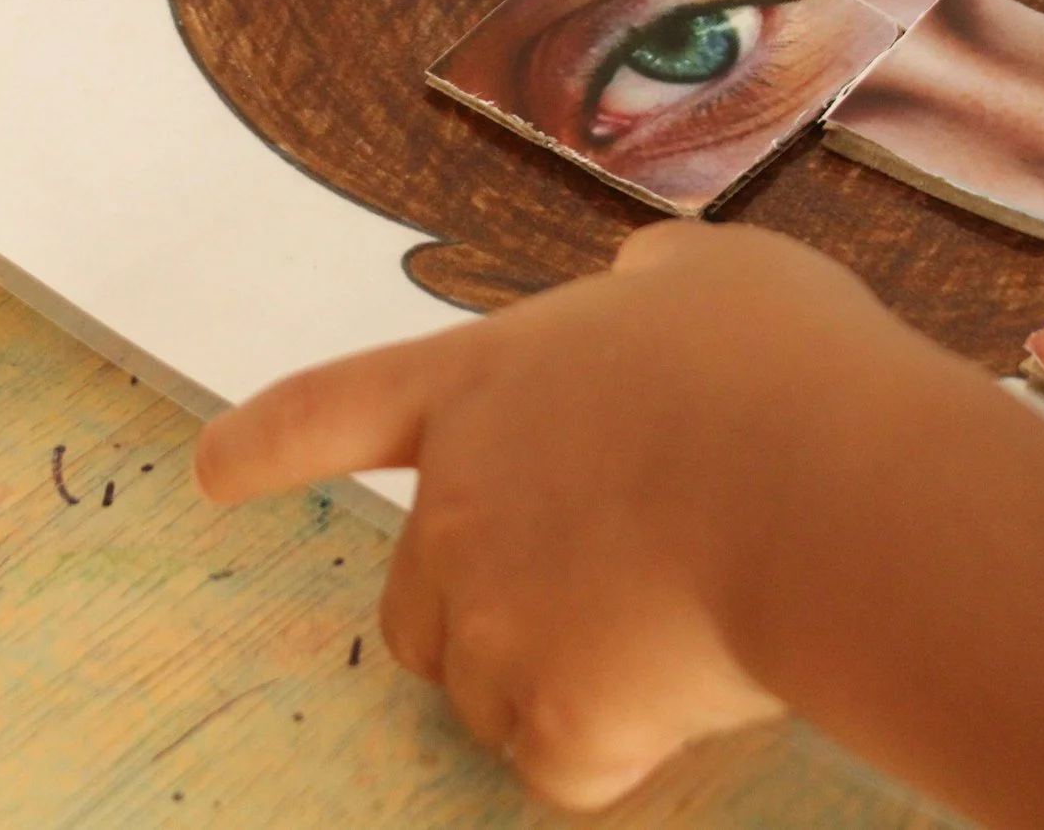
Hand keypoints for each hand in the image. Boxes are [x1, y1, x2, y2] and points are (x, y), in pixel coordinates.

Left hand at [194, 221, 914, 808]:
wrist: (832, 495)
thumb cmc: (784, 370)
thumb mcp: (710, 276)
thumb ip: (647, 288)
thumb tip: (639, 293)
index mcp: (482, 385)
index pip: (334, 410)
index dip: (267, 444)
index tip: (210, 469)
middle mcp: (458, 505)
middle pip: (415, 602)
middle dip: (483, 614)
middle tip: (613, 590)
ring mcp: (496, 621)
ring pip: (491, 693)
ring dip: (558, 683)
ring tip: (680, 631)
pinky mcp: (553, 720)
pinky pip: (569, 766)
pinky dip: (621, 748)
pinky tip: (698, 689)